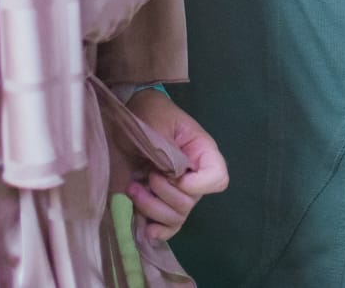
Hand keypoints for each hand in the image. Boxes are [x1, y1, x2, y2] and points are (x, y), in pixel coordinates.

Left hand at [124, 89, 229, 241]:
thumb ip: (168, 147)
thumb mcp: (158, 121)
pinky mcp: (160, 202)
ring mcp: (178, 192)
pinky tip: (146, 229)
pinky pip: (168, 226)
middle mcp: (194, 176)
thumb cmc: (149, 114)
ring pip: (176, 216)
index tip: (175, 177)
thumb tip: (174, 175)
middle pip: (191, 202)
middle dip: (165, 193)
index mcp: (201, 152)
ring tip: (133, 189)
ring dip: (152, 207)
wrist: (127, 118)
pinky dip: (158, 231)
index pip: (217, 178)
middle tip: (147, 175)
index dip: (199, 185)